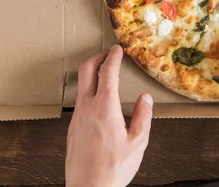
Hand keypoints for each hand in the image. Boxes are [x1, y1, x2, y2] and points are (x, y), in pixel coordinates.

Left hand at [65, 45, 152, 186]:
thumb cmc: (113, 168)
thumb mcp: (137, 143)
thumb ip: (143, 117)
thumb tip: (145, 98)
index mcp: (105, 107)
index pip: (107, 72)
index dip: (113, 57)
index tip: (118, 49)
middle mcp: (87, 107)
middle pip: (86, 70)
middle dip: (97, 57)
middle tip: (107, 54)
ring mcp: (77, 116)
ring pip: (81, 85)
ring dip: (91, 74)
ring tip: (104, 75)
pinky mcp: (72, 127)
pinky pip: (80, 101)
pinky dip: (88, 91)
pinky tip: (99, 101)